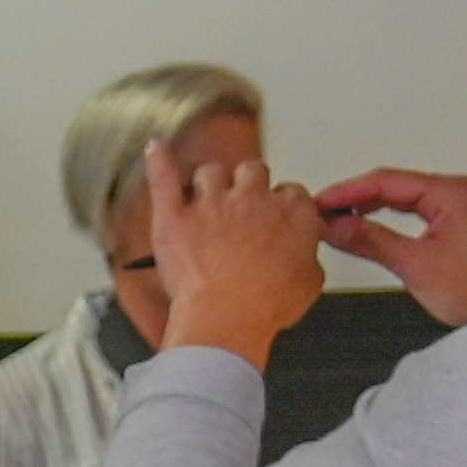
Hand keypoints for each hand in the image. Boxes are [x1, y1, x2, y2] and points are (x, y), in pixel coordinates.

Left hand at [142, 139, 328, 363]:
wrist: (227, 316)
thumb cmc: (267, 304)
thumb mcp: (310, 282)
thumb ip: (307, 254)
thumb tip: (302, 253)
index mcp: (291, 210)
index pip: (290, 192)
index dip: (280, 207)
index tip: (275, 220)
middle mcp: (252, 197)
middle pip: (252, 171)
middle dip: (249, 186)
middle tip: (243, 210)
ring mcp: (211, 203)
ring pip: (211, 172)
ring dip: (211, 184)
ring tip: (208, 204)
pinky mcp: (175, 215)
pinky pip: (163, 178)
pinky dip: (158, 161)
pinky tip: (156, 149)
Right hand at [311, 166, 466, 323]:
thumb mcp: (415, 265)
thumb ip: (370, 241)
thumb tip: (337, 227)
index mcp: (456, 193)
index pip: (389, 181)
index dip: (349, 192)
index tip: (323, 202)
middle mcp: (463, 193)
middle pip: (397, 185)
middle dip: (357, 198)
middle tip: (325, 211)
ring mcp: (465, 206)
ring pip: (407, 197)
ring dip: (373, 206)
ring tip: (341, 218)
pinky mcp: (463, 222)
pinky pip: (419, 209)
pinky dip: (392, 217)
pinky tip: (372, 224)